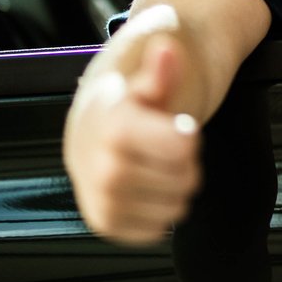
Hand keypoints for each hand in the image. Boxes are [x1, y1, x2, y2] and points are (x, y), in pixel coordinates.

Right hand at [61, 34, 202, 245]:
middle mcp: (99, 166)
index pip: (183, 147)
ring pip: (174, 209)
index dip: (189, 137)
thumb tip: (167, 50)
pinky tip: (147, 187)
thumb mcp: (146, 77)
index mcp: (112, 125)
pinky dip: (160, 212)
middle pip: (184, 180)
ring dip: (176, 189)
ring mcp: (99, 198)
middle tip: (169, 149)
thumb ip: (161, 68)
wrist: (92, 127)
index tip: (178, 126)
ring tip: (157, 166)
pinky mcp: (103, 223)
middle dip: (187, 163)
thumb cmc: (126, 100)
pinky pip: (155, 231)